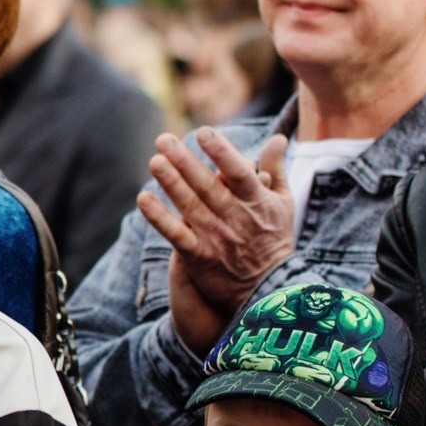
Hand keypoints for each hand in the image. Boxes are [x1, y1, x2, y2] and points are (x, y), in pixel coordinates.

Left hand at [142, 129, 294, 351]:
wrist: (269, 292)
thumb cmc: (274, 241)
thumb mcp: (283, 203)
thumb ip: (276, 169)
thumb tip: (278, 138)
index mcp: (256, 201)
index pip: (237, 172)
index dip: (221, 152)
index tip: (204, 133)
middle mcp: (234, 217)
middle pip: (207, 186)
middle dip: (185, 161)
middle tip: (164, 139)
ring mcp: (216, 237)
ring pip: (190, 206)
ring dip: (170, 184)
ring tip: (154, 161)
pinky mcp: (199, 257)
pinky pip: (176, 235)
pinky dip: (159, 218)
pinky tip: (143, 200)